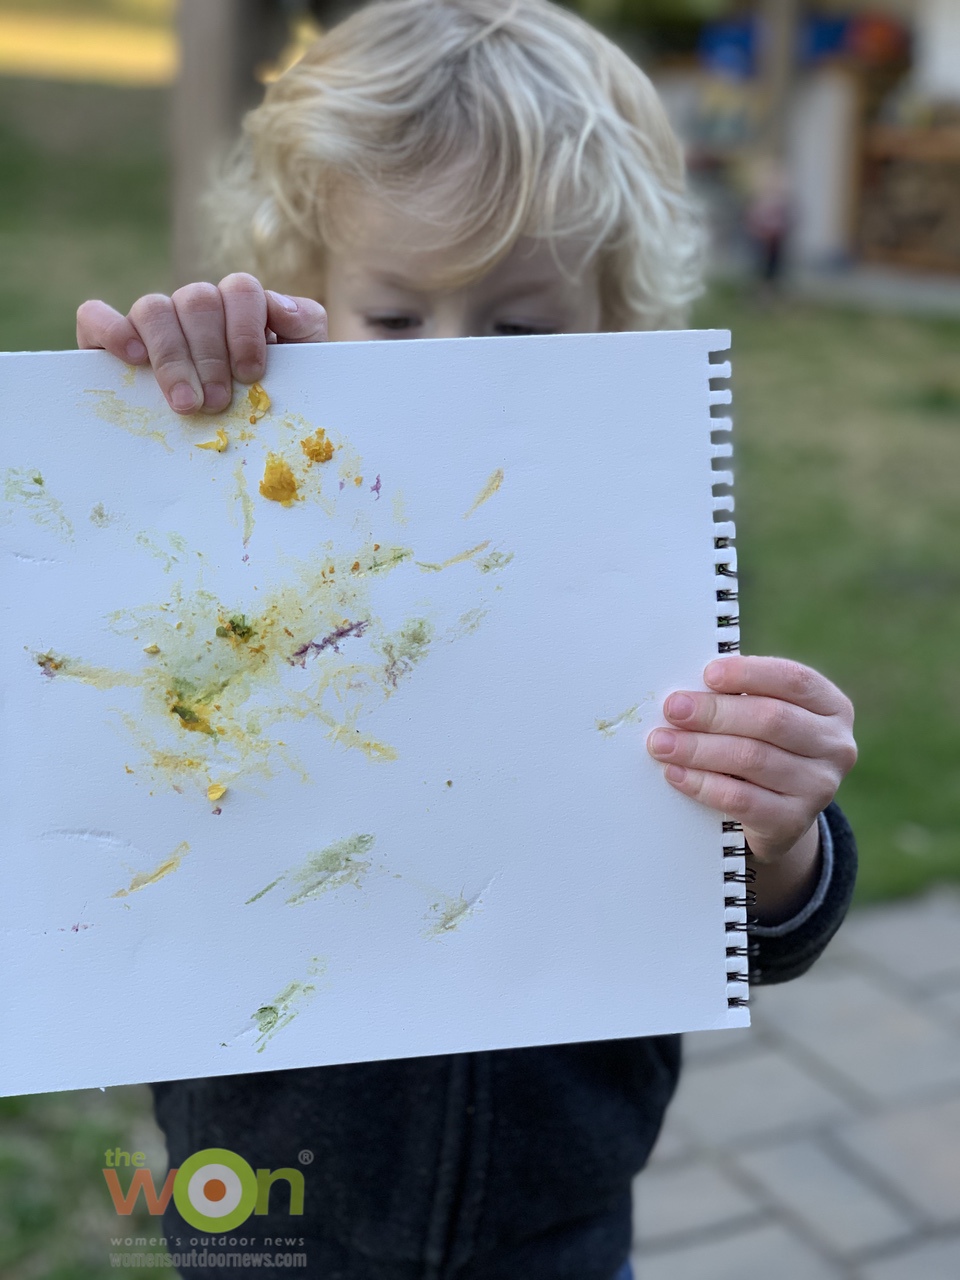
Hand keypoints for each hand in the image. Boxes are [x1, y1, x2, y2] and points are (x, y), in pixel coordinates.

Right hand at [76, 273, 327, 413]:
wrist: (252, 433)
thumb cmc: (272, 396)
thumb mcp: (304, 362)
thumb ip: (305, 325)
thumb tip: (278, 309)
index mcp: (238, 306)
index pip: (239, 289)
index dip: (245, 329)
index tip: (251, 374)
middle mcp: (196, 307)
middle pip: (196, 301)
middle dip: (209, 355)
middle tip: (217, 403)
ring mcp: (155, 321)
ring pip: (153, 308)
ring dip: (171, 356)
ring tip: (185, 403)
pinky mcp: (112, 339)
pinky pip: (95, 316)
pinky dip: (110, 329)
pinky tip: (131, 357)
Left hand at [646, 656, 856, 866]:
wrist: (777, 815)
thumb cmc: (763, 746)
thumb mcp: (762, 717)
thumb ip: (737, 698)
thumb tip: (686, 692)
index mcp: (831, 707)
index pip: (794, 680)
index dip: (749, 674)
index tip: (707, 674)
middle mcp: (835, 746)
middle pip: (771, 719)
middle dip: (715, 712)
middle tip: (673, 709)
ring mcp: (819, 787)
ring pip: (752, 758)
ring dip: (699, 748)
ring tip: (661, 742)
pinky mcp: (793, 821)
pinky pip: (741, 799)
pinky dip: (702, 783)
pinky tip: (675, 773)